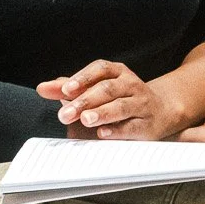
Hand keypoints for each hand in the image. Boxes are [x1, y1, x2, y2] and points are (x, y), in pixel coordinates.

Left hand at [35, 61, 192, 140]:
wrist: (161, 110)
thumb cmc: (122, 97)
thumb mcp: (97, 88)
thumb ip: (70, 89)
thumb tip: (43, 88)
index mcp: (117, 72)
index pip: (100, 70)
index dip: (82, 78)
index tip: (65, 89)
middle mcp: (130, 85)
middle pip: (107, 89)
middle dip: (85, 101)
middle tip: (66, 113)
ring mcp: (141, 104)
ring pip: (121, 106)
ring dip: (101, 113)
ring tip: (85, 119)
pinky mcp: (147, 125)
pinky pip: (132, 126)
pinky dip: (117, 130)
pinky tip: (102, 133)